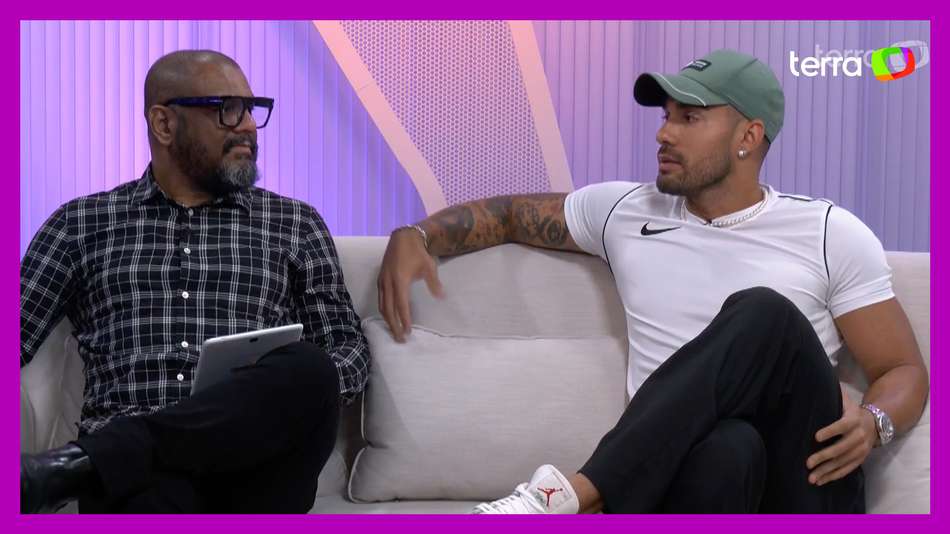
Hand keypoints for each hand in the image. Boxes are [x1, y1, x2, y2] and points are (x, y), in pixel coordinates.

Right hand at [377, 227, 443, 341]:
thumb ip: (434, 283)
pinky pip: (380, 299)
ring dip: (388, 320)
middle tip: (401, 339)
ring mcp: (382, 281)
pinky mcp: (380, 279)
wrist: (402, 238)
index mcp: (400, 280)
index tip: (408, 332)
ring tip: (395, 331)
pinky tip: (389, 316)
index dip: (404, 320)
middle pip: (388, 310)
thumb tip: (442, 297)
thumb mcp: (429, 267)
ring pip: (382, 306)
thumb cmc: (417, 253)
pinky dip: (384, 310)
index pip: (401, 305)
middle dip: (394, 326)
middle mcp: (388, 283)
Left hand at [806, 384, 877, 485]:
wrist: (876, 422)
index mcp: (854, 420)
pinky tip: (821, 480)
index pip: (842, 426)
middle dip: (823, 456)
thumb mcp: (845, 399)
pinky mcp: (860, 459)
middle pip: (841, 448)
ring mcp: (861, 450)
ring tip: (811, 477)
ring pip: (843, 462)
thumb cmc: (851, 409)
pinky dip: (834, 476)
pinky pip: (847, 470)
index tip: (816, 436)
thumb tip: (813, 380)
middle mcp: (859, 436)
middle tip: (807, 462)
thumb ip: (832, 394)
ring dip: (826, 471)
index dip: (830, 431)